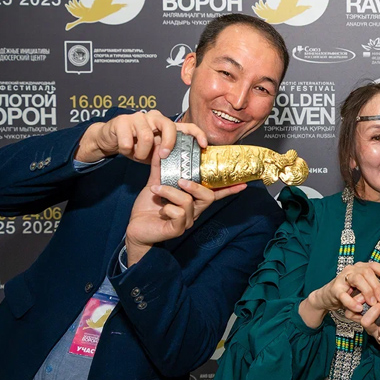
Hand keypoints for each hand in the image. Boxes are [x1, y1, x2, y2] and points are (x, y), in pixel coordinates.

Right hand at [76, 110, 207, 163]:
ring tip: (137, 155)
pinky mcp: (122, 121)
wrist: (110, 139)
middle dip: (168, 143)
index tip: (203, 145)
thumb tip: (185, 169)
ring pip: (147, 137)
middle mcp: (155, 117)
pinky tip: (125, 149)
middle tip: (162, 156)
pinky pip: (128, 140)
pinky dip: (127, 150)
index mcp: (165, 125)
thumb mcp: (155, 154)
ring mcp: (138, 117)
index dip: (198, 134)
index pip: (187, 125)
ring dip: (141, 152)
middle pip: (169, 126)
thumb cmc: (136, 146)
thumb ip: (168, 156)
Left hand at [124, 149, 245, 265]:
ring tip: (156, 190)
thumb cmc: (147, 208)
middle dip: (194, 185)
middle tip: (180, 180)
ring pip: (188, 201)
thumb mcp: (155, 184)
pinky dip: (166, 207)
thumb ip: (160, 169)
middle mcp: (194, 211)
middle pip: (208, 196)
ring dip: (170, 192)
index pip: (215, 194)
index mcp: (193, 201)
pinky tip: (160, 209)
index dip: (230, 189)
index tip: (244, 183)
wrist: (135, 227)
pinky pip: (178, 213)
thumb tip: (161, 149)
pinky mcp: (178, 229)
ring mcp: (187, 221)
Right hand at [299, 262, 379, 327]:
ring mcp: (343, 278)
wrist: (329, 297)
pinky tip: (358, 308)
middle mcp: (353, 270)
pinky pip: (344, 295)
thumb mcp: (363, 289)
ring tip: (373, 303)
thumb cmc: (349, 292)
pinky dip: (352, 302)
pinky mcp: (335, 289)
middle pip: (367, 272)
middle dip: (377, 286)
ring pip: (357, 279)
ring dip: (367, 291)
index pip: (374, 265)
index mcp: (361, 268)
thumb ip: (374, 289)